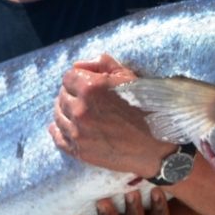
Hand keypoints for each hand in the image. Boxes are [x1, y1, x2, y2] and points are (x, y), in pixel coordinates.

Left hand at [50, 54, 171, 176]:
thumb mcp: (129, 78)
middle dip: (71, 94)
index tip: (86, 83)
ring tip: (77, 112)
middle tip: (85, 98)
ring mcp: (78, 132)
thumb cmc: (147, 109)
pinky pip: (58, 138)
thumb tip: (78, 65)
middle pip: (62, 96)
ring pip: (58, 116)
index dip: (78, 78)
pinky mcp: (79, 150)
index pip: (68, 77)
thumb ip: (102, 64)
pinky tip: (62, 127)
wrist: (156, 147)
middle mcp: (80, 109)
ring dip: (65, 111)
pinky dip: (58, 130)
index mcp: (91, 88)